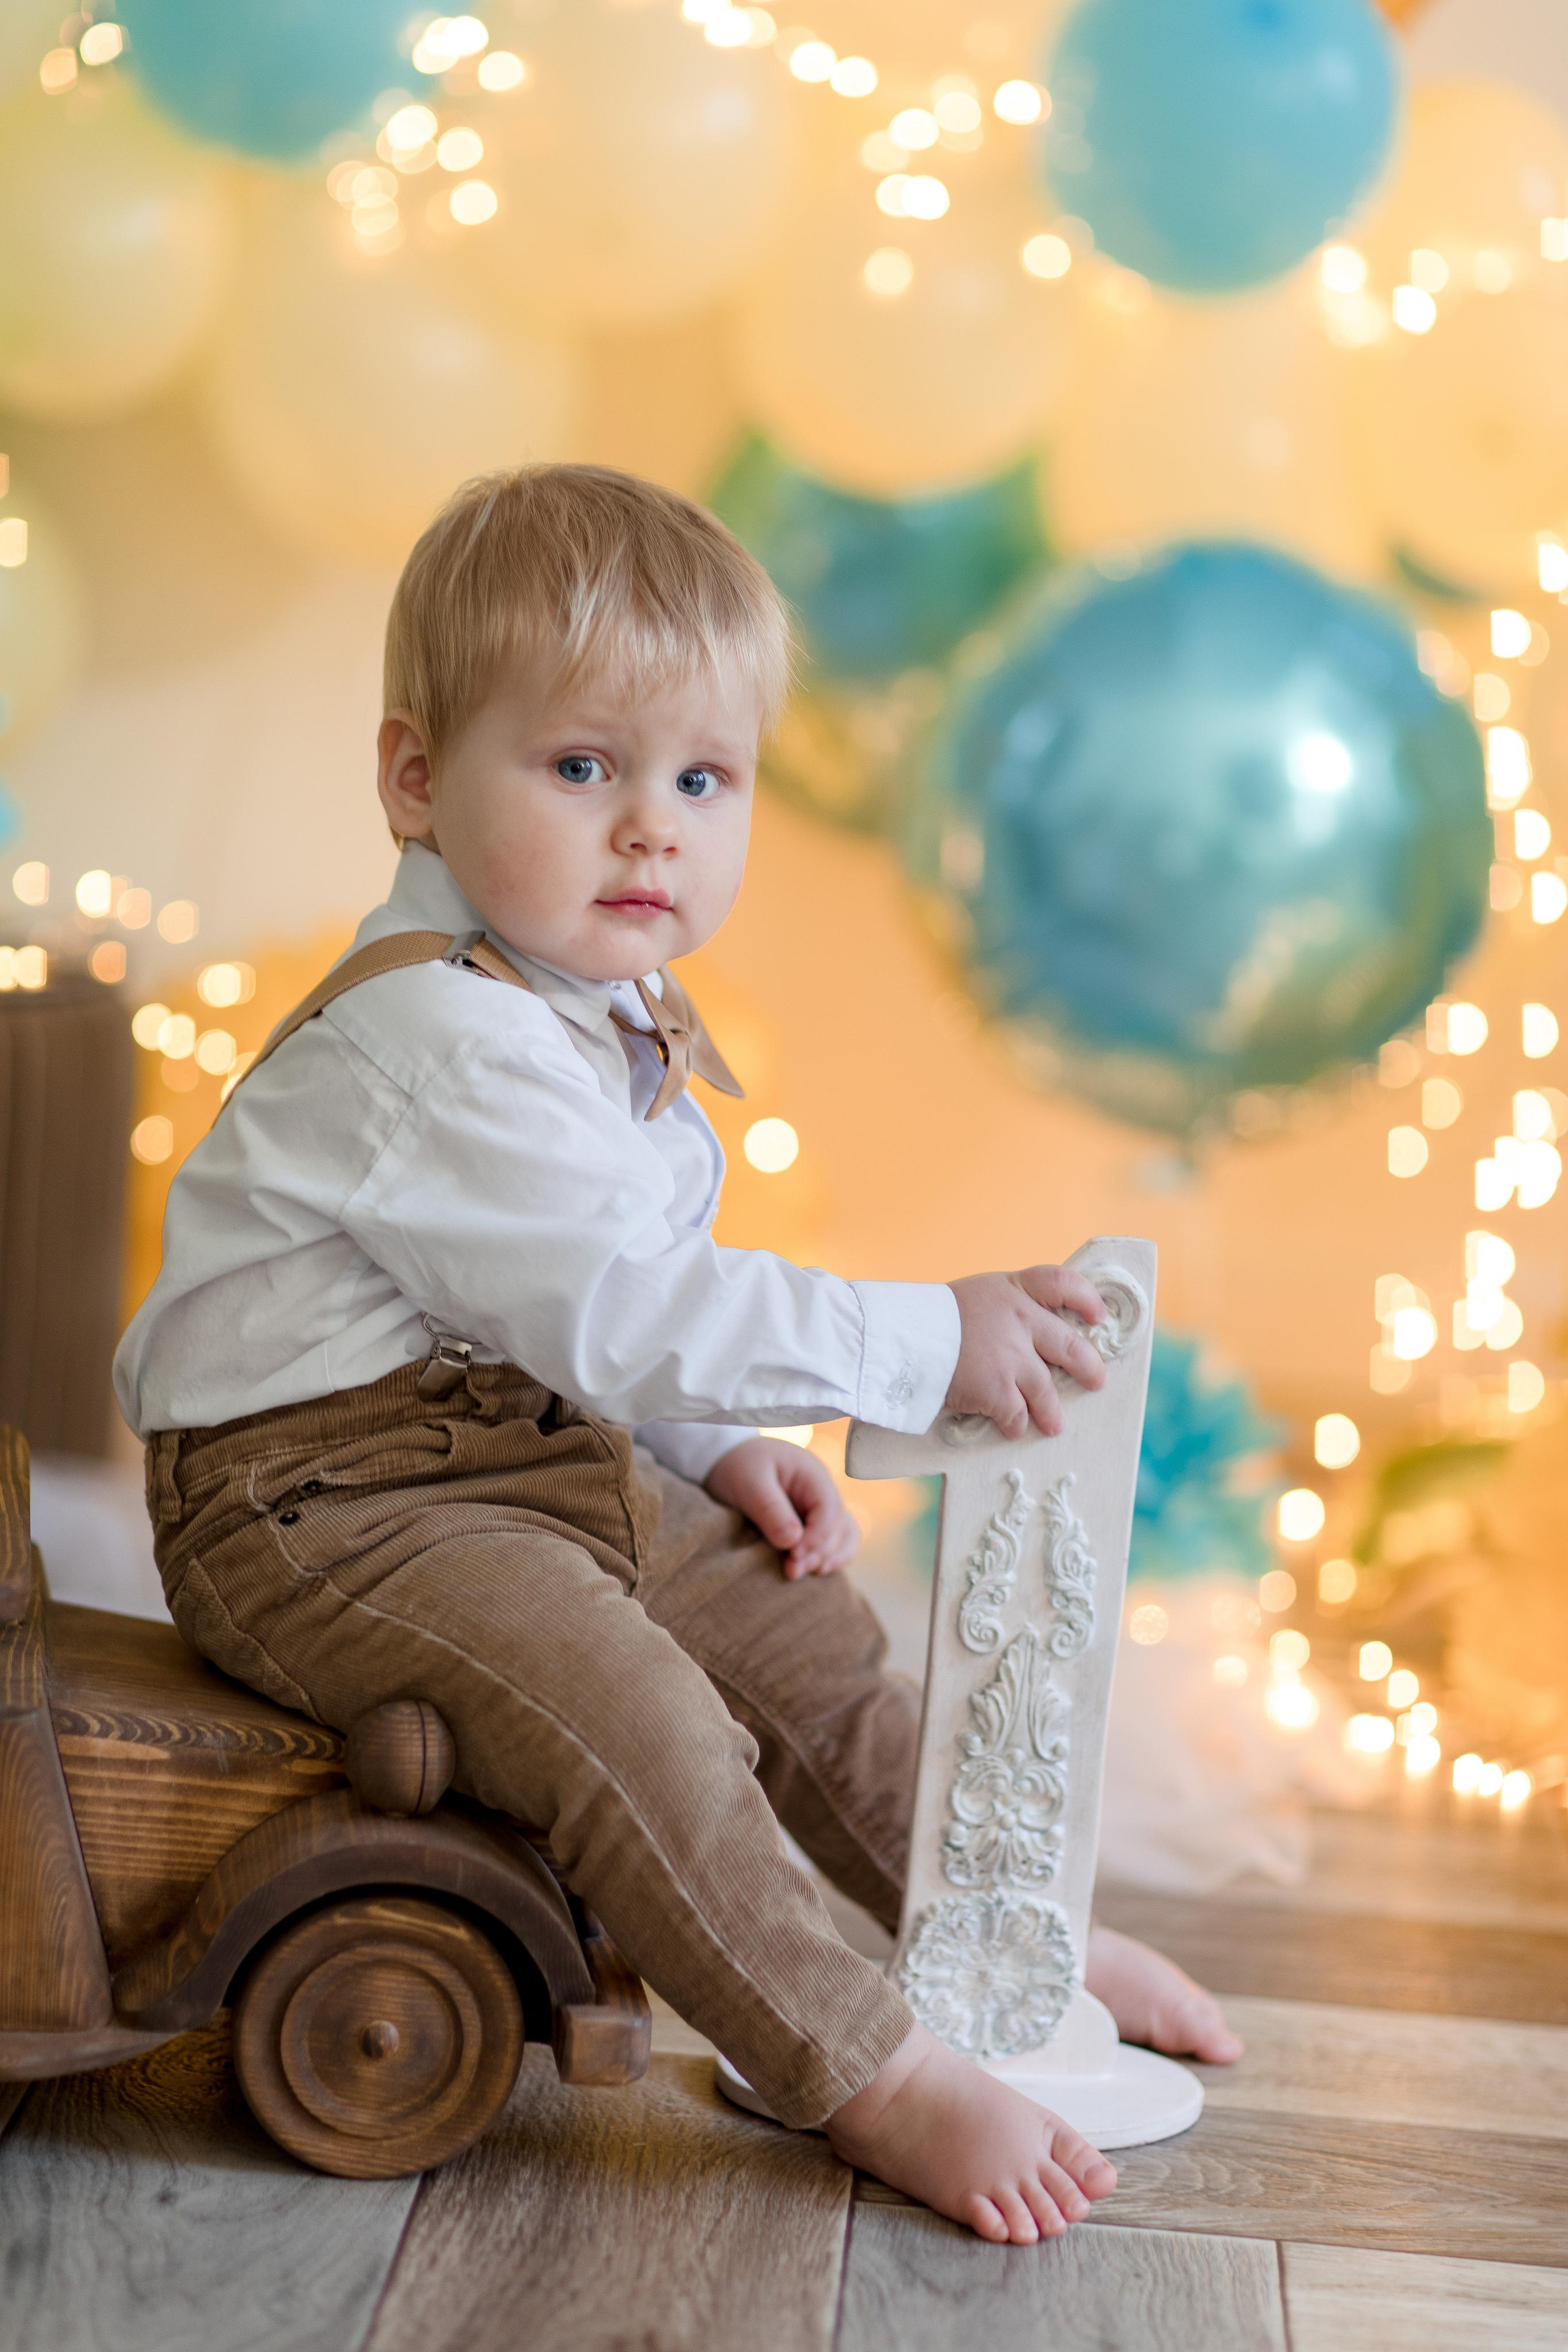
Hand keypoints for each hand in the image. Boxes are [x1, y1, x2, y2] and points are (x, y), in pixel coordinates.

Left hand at [705, 1437, 859, 1579]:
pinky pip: (835, 1540)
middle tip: (791, 1571)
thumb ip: (769, 1508)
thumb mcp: (748, 1481)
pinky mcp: (812, 1522)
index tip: (793, 1554)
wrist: (728, 1461)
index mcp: (811, 1474)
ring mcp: (820, 1507)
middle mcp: (822, 1491)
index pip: (829, 1509)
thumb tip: (792, 1541)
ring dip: (827, 1557)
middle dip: (817, 1552)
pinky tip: (815, 1571)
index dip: (817, 1537)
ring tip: (800, 1573)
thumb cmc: (738, 1466)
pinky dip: (830, 1556)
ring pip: (844, 1535)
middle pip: (838, 1526)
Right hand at [944, 1267, 1106, 1440]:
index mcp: (1014, 1290)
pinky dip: (1015, 1425)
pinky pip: (1016, 1415)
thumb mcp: (977, 1296)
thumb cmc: (933, 1316)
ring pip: (1046, 1392)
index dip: (1086, 1298)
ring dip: (1052, 1412)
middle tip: (1096, 1381)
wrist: (901, 1337)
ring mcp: (1011, 1357)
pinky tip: (1011, 1429)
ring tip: (1055, 1425)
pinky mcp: (997, 1390)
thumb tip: (1030, 1338)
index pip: (1062, 1283)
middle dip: (1088, 1368)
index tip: (1097, 1316)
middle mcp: (1020, 1320)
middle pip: (1070, 1346)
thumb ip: (1007, 1310)